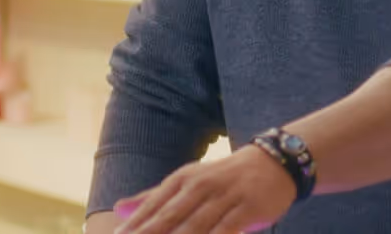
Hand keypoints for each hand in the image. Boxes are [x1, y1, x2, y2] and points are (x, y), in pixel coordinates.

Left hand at [112, 146, 295, 233]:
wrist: (273, 163)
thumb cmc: (223, 177)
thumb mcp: (187, 180)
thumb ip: (153, 197)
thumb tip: (118, 208)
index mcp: (182, 179)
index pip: (151, 207)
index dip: (134, 227)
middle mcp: (200, 186)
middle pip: (168, 219)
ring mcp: (224, 197)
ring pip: (194, 227)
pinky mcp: (246, 209)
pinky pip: (225, 232)